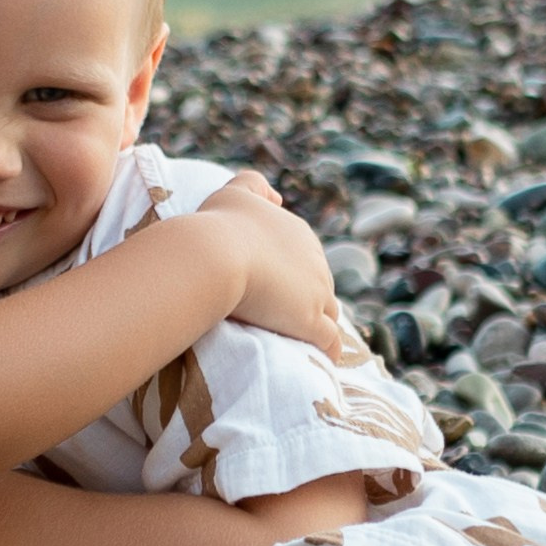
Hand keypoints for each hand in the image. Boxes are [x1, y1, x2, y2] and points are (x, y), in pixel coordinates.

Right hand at [201, 181, 341, 353]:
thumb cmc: (219, 226)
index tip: (282, 286)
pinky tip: (326, 359)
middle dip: (311, 298)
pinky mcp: (310, 321)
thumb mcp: (235, 193)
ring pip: (330, 311)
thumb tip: (275, 197)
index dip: (295, 272)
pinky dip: (329, 350)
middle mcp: (315, 260)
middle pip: (320, 284)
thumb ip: (254, 186)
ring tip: (311, 340)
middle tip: (291, 316)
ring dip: (323, 323)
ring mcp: (316, 292)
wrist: (215, 256)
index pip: (305, 256)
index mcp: (298, 233)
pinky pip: (329, 340)